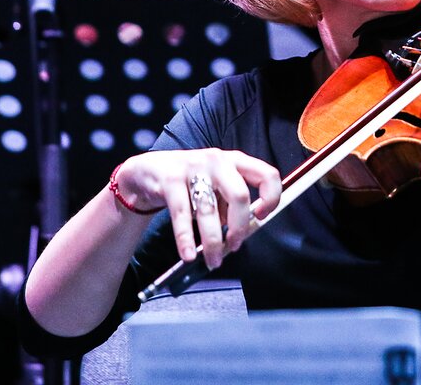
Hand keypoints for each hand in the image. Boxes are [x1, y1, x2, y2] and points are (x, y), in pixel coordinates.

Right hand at [112, 149, 281, 269]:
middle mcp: (218, 160)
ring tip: (212, 259)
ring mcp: (194, 167)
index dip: (271, 197)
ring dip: (212, 241)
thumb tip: (240, 233)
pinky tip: (188, 253)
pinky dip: (186, 238)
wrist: (149, 170)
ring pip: (209, 210)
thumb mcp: (215, 186)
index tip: (263, 216)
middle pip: (239, 195)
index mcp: (235, 161)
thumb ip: (230, 204)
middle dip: (239, 227)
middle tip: (233, 246)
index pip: (266, 174)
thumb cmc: (189, 181)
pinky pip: (182, 214)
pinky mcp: (171, 178)